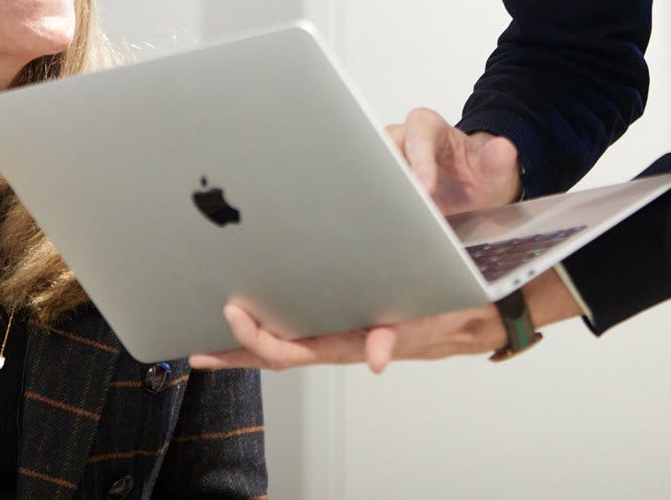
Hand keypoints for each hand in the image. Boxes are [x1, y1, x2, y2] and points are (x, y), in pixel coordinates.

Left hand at [189, 267, 581, 374]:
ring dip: (246, 344)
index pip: (292, 350)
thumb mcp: (425, 320)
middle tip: (196, 348)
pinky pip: (301, 330)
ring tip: (211, 339)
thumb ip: (396, 337)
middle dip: (234, 353)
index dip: (257, 338)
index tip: (232, 312)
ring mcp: (339, 335)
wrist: (475, 312)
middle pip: (275, 354)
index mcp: (350, 342)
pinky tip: (256, 316)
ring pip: (284, 345)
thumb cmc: (448, 313)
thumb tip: (375, 357)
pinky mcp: (345, 321)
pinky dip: (273, 327)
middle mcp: (338, 342)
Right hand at [385, 107, 520, 214]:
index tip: (426, 188)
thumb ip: (499, 159)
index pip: (418, 134)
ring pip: (374, 168)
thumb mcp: (498, 169)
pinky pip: (376, 190)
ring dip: (383, 191)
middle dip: (391, 174)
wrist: (476, 192)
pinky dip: (382, 204)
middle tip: (403, 203)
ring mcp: (393, 163)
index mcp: (431, 128)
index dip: (419, 160)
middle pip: (385, 147)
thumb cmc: (480, 174)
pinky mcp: (388, 185)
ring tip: (396, 215)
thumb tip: (502, 148)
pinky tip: (392, 222)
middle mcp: (406, 140)